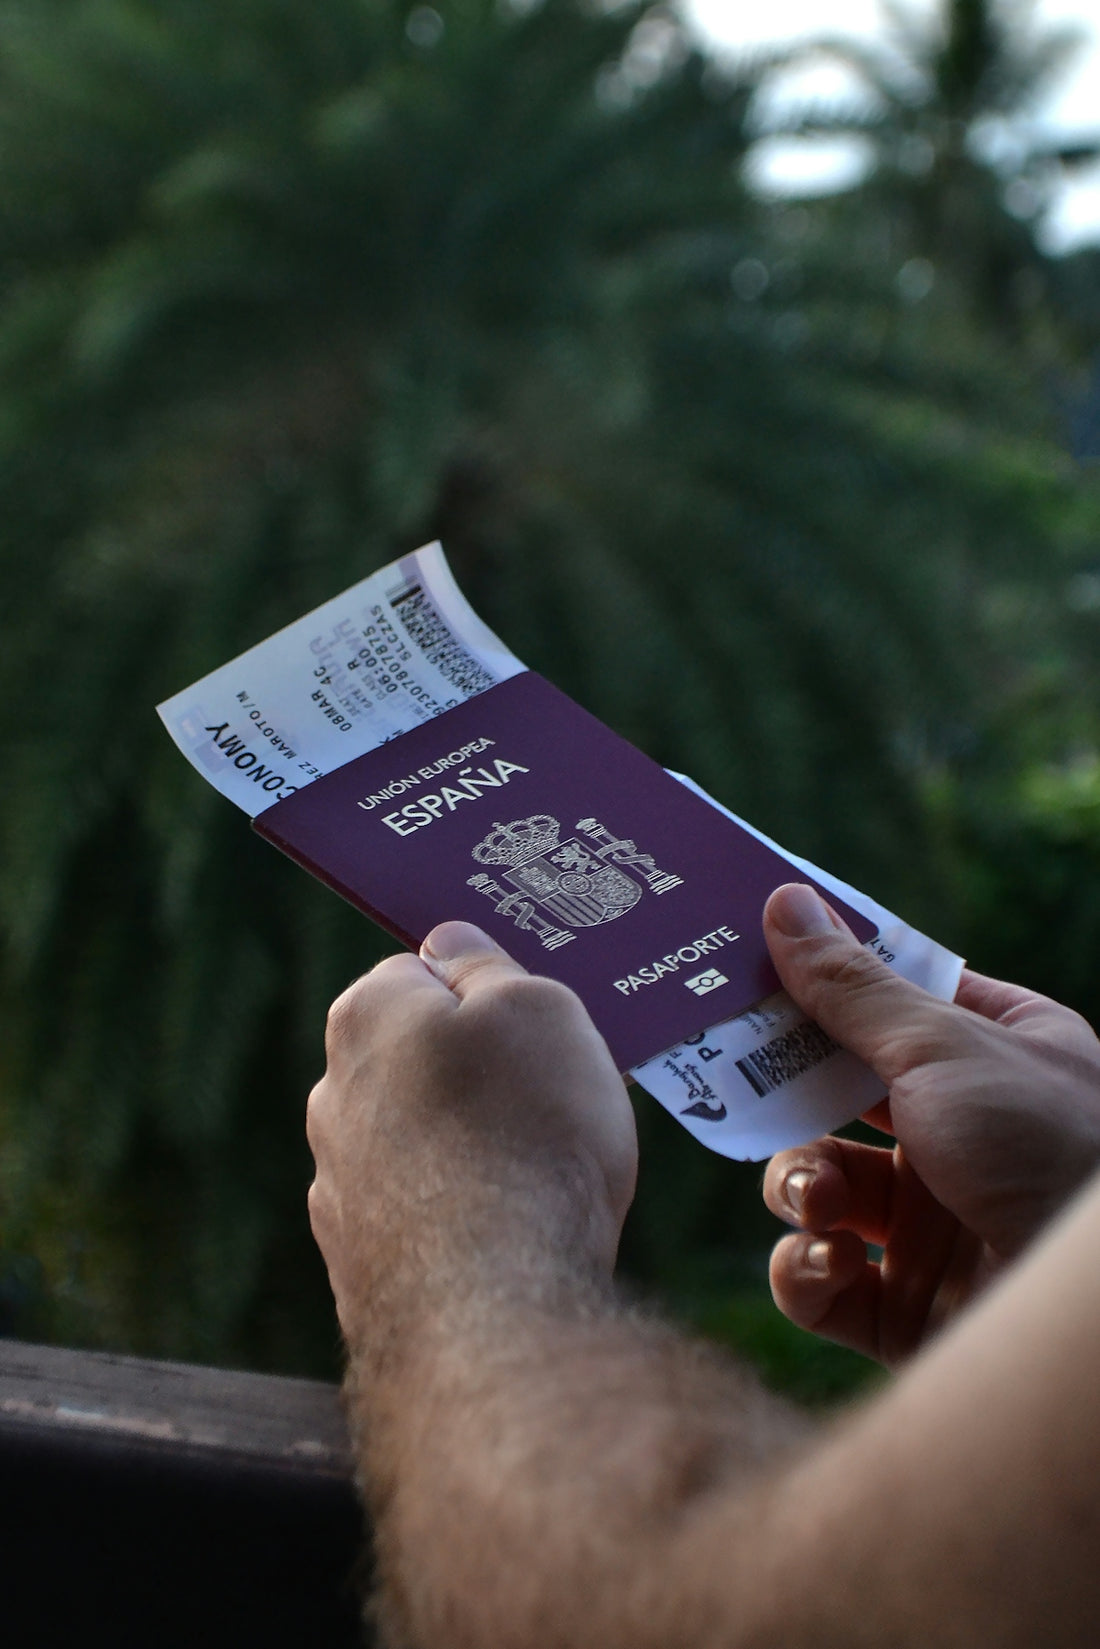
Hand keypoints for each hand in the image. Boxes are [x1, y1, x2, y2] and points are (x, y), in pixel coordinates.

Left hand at [307, 921, 636, 1355]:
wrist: (495, 1306)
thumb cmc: (527, 1134)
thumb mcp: (537, 1007)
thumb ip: (486, 966)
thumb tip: (445, 942)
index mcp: (366, 1016)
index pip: (423, 974)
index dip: (489, 999)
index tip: (537, 1030)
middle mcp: (331, 1095)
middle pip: (418, 1061)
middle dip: (476, 1075)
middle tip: (553, 1102)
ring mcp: (337, 1185)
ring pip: (418, 1142)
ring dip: (466, 1150)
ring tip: (539, 1180)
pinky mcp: (355, 1264)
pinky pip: (419, 1216)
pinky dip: (456, 1219)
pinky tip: (506, 1237)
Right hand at [760, 884, 1099, 1367]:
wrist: (1087, 1307)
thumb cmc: (1043, 1146)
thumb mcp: (941, 1046)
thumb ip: (851, 987)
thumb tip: (783, 903)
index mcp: (996, 1053)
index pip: (893, 1000)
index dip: (823, 982)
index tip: (749, 963)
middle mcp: (964, 1130)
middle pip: (837, 1095)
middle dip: (787, 1098)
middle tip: (733, 1077)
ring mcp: (935, 1221)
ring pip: (818, 1188)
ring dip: (799, 1188)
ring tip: (818, 1202)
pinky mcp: (906, 1307)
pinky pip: (822, 1281)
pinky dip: (808, 1272)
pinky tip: (833, 1263)